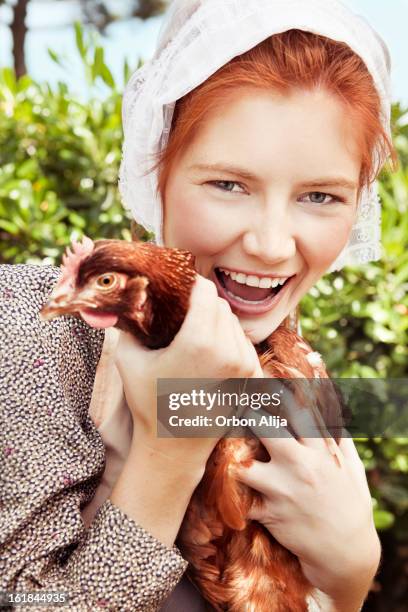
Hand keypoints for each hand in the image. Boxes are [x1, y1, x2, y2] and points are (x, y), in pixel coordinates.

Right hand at [115, 274, 263, 480]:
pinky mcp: (252, 376)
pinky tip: (210, 351)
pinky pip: (243, 341)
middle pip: (221, 304)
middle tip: (185, 310)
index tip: (181, 288)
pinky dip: (229, 338)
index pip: (206, 290)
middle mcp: (228, 350)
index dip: (192, 284)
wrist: (175, 447)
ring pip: (234, 322)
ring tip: (196, 332)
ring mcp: (245, 364)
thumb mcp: (128, 359)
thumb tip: (128, 298)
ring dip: (217, 320)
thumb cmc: (148, 403)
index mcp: (199, 342)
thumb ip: (129, 324)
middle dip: (203, 302)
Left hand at [236, 399, 379, 608]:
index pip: (298, 411)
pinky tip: (220, 485)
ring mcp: (284, 491)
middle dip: (246, 415)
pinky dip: (229, 494)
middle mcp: (301, 466)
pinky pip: (240, 500)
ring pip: (244, 465)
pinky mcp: (270, 514)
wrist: (347, 552)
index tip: (259, 381)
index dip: (276, 393)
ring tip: (221, 449)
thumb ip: (338, 436)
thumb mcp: (351, 466)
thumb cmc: (350, 503)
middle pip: (265, 429)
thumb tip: (330, 408)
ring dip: (232, 457)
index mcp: (321, 450)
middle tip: (234, 409)